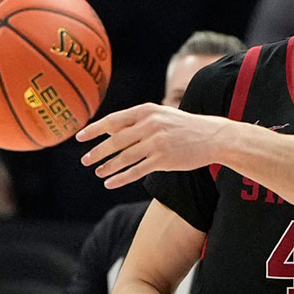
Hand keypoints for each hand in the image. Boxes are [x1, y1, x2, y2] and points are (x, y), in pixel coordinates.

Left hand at [77, 103, 226, 188]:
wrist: (212, 136)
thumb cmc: (184, 126)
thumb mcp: (161, 115)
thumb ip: (138, 121)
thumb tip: (111, 130)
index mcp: (147, 111)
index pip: (113, 120)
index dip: (94, 130)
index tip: (80, 137)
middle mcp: (150, 125)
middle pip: (116, 141)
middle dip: (97, 152)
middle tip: (85, 160)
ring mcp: (157, 143)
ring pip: (124, 158)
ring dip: (108, 166)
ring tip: (98, 172)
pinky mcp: (163, 159)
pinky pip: (136, 171)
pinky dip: (120, 178)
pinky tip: (110, 182)